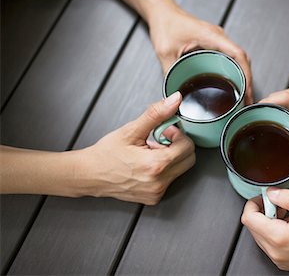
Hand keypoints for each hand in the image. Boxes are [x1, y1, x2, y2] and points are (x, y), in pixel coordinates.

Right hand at [80, 91, 194, 204]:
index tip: (165, 131)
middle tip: (159, 140)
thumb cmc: (106, 154)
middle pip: (189, 159)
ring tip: (149, 152)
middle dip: (178, 145)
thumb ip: (157, 114)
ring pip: (181, 169)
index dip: (178, 134)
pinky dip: (164, 169)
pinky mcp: (154, 197)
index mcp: (156, 165)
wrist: (89, 174)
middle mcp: (159, 182)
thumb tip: (175, 100)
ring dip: (170, 157)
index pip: (187, 146)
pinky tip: (147, 164)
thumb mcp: (131, 130)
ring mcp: (157, 192)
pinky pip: (170, 179)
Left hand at [149, 7, 252, 103]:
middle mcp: (218, 37)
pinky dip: (234, 70)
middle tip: (247, 99)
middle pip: (242, 58)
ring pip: (238, 58)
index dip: (246, 73)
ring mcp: (218, 40)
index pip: (238, 54)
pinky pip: (229, 57)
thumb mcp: (165, 53)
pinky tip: (231, 83)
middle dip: (247, 79)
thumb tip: (173, 95)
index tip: (247, 90)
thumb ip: (170, 74)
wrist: (161, 12)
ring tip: (242, 95)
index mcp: (211, 36)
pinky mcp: (213, 44)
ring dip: (242, 75)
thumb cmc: (165, 24)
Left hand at [241, 188, 288, 274]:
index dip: (255, 202)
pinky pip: (268, 242)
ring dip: (269, 221)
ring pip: (259, 233)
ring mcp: (277, 258)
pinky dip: (274, 231)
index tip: (267, 197)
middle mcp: (274, 251)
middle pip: (252, 225)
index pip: (248, 218)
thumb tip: (271, 193)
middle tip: (282, 206)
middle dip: (263, 211)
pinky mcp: (281, 261)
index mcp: (279, 238)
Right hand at [260, 74, 288, 152]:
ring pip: (284, 93)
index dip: (266, 104)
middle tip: (257, 119)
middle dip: (265, 106)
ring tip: (270, 117)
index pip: (283, 99)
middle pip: (278, 95)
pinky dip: (284, 100)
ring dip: (275, 103)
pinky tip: (287, 111)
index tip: (254, 111)